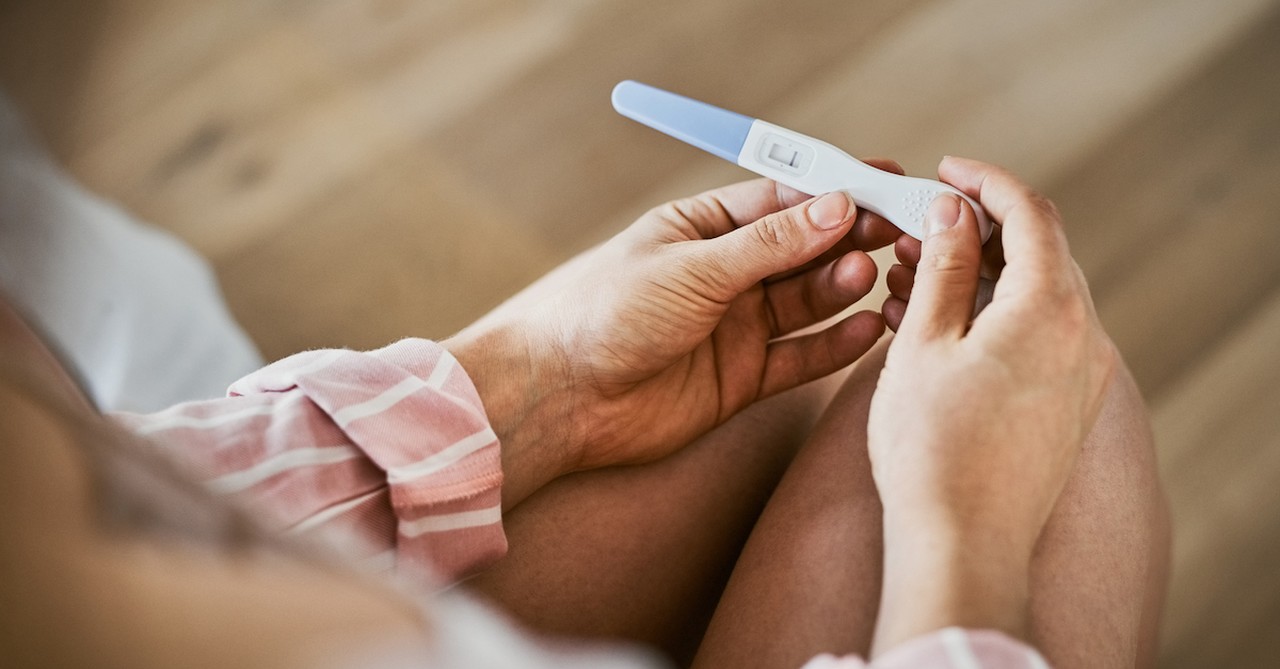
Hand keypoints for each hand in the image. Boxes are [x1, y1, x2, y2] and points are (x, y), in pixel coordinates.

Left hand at [446, 166, 904, 506]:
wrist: (559, 397)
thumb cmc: (604, 313)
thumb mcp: (690, 267)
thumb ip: (768, 245)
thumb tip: (835, 206)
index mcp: (702, 228)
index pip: (782, 200)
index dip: (834, 192)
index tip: (885, 187)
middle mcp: (723, 275)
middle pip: (803, 249)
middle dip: (850, 239)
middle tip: (895, 232)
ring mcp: (735, 327)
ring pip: (807, 302)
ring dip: (843, 287)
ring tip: (870, 275)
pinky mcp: (741, 379)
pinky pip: (801, 358)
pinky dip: (836, 345)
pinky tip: (868, 329)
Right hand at [866, 157, 1116, 649]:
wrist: (963, 545)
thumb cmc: (933, 448)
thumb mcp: (922, 342)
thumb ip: (942, 267)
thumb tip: (949, 213)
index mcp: (1050, 308)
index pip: (1030, 213)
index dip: (985, 181)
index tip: (945, 170)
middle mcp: (1081, 336)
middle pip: (1037, 253)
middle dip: (974, 232)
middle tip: (914, 230)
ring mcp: (1080, 375)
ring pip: (1032, 297)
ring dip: (977, 277)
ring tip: (909, 280)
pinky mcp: (1066, 407)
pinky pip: (1034, 338)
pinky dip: (989, 318)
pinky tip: (935, 328)